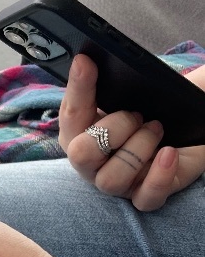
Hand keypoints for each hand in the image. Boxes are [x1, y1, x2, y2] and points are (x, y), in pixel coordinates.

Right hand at [59, 55, 204, 210]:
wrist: (187, 130)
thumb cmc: (152, 110)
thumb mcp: (129, 93)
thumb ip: (103, 81)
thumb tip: (84, 58)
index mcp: (80, 134)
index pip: (69, 114)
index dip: (77, 88)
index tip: (85, 62)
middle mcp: (92, 163)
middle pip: (81, 155)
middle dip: (112, 129)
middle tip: (136, 114)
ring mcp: (118, 182)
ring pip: (112, 179)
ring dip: (138, 149)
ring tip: (157, 128)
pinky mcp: (145, 196)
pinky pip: (145, 198)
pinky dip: (158, 175)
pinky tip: (169, 152)